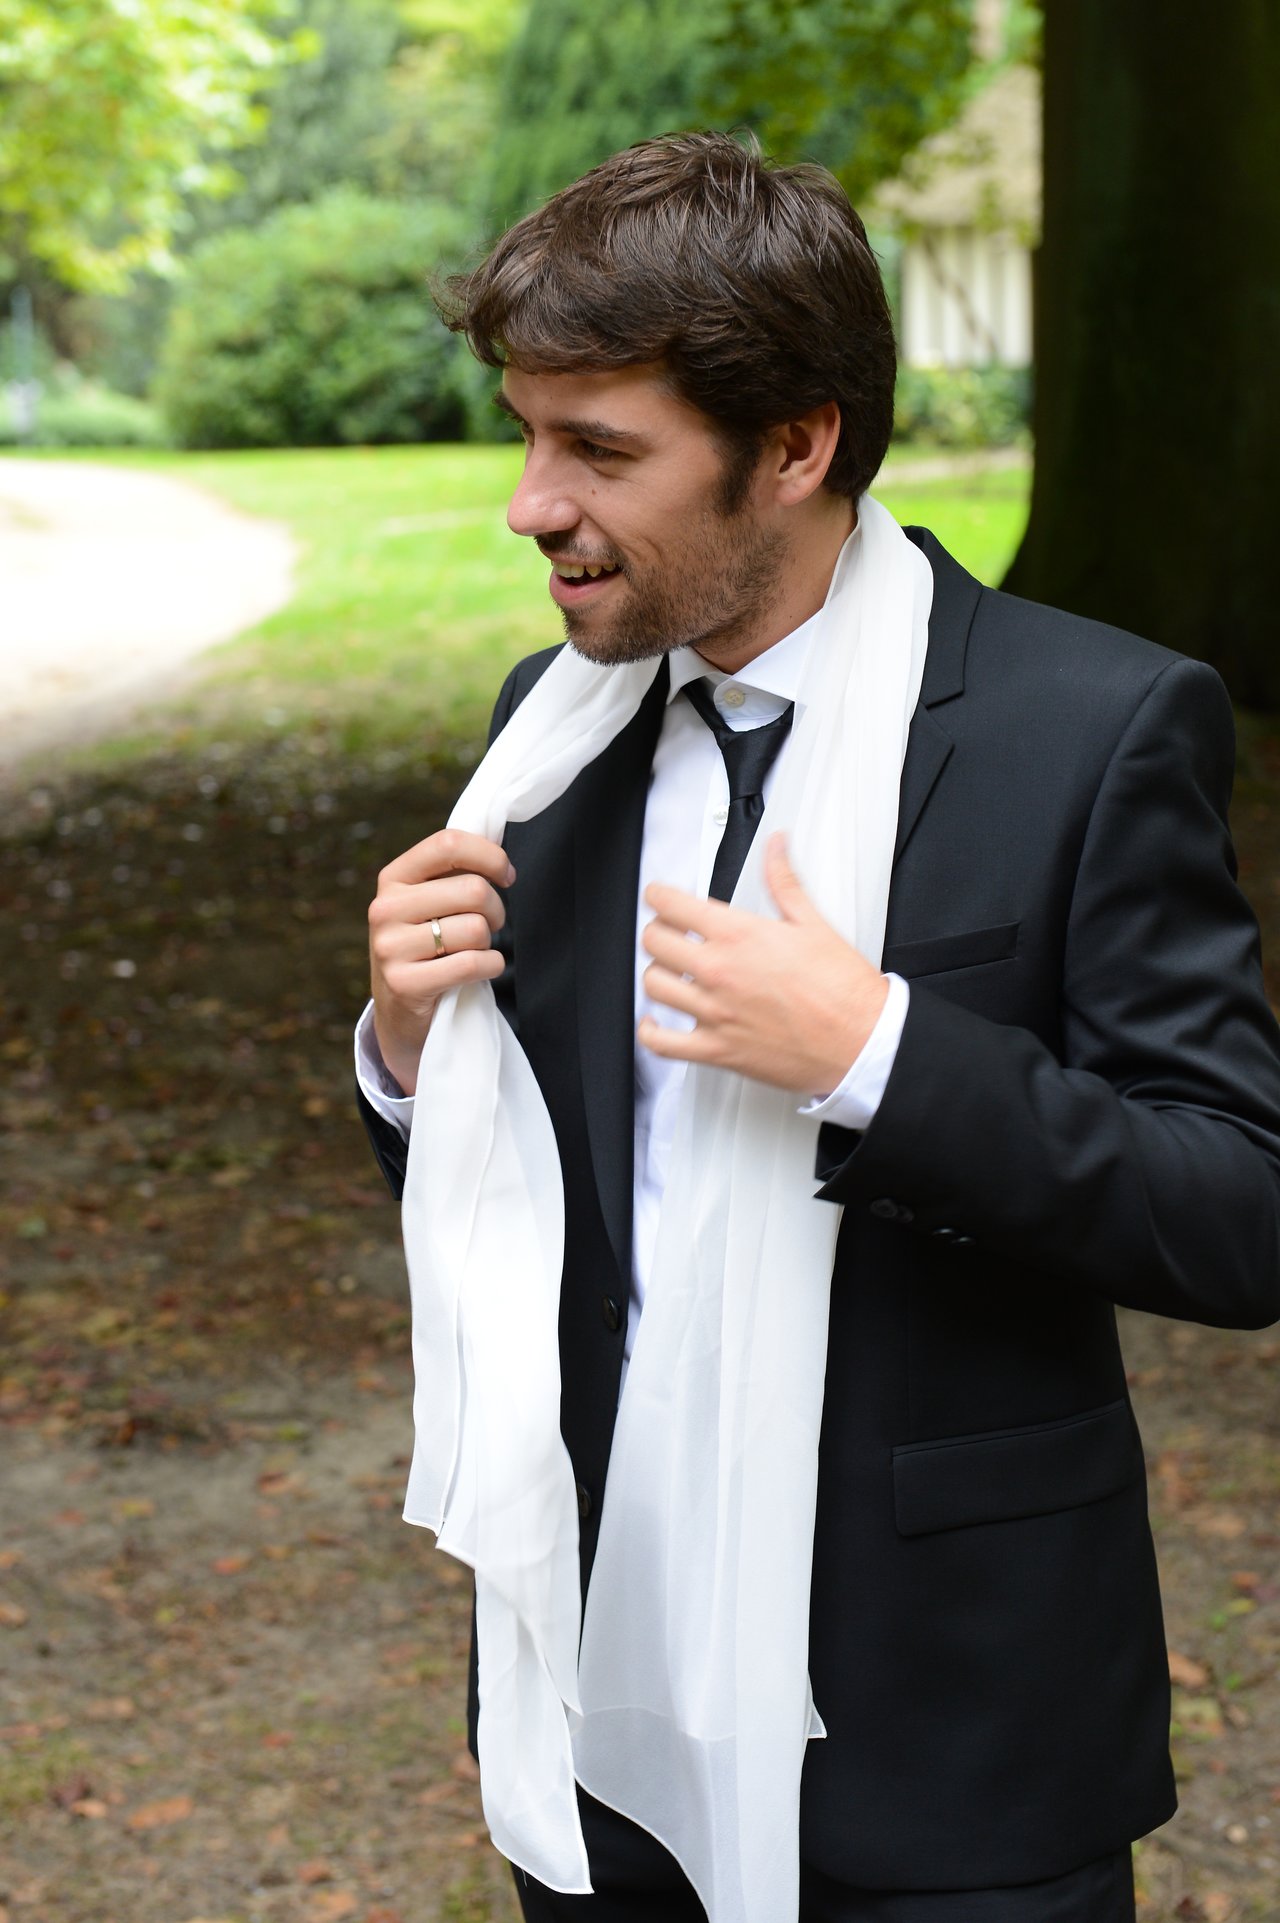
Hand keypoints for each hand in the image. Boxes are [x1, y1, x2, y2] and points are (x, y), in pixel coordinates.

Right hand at [368, 829, 513, 1094]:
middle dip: (496, 909)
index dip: (490, 856)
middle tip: (491, 924)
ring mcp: (390, 947)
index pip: (448, 844)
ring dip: (490, 943)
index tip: (507, 876)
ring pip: (475, 929)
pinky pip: (473, 964)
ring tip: (475, 949)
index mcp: (393, 878)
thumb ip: (453, 874)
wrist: (400, 1010)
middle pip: (472, 890)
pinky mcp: (404, 983)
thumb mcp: (427, 902)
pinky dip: (490, 967)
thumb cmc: (427, 946)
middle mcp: (385, 908)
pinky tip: (480, 970)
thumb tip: (499, 849)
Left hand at [637, 833, 887, 1094]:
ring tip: (670, 971)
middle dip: (658, 930)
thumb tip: (776, 848)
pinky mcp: (717, 1050)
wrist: (860, 1041)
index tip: (660, 897)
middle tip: (669, 931)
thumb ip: (784, 882)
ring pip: (653, 985)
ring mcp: (714, 1012)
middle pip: (654, 941)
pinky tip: (655, 1022)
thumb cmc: (843, 990)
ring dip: (657, 974)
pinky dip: (650, 1032)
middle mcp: (720, 972)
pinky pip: (661, 1043)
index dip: (659, 896)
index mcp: (740, 936)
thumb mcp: (813, 924)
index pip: (672, 904)